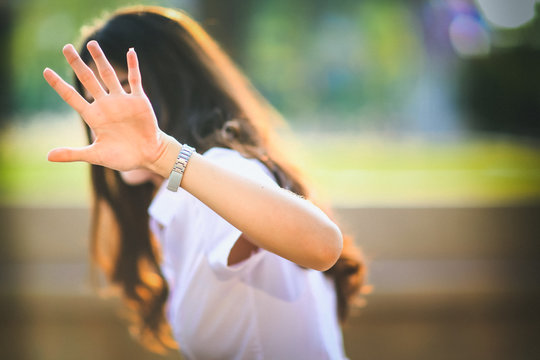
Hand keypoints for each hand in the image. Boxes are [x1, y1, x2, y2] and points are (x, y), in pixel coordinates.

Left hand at [44, 40, 167, 171]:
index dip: (59, 85)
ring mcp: (122, 101)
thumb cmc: (122, 158)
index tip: (46, 71)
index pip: (72, 97)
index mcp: (94, 117)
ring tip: (92, 44)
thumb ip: (73, 154)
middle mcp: (105, 105)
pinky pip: (135, 79)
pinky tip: (130, 51)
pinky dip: (133, 65)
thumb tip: (48, 157)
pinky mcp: (139, 100)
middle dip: (77, 63)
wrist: (147, 156)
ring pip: (108, 75)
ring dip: (100, 59)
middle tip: (66, 47)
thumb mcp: (96, 155)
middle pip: (88, 79)